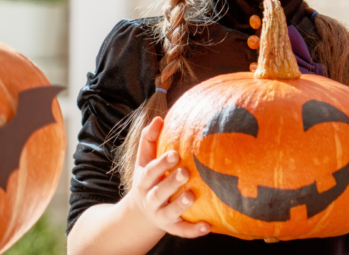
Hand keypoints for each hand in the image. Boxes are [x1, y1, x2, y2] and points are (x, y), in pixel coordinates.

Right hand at [125, 117, 209, 237]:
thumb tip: (158, 118)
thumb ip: (149, 140)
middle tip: (185, 172)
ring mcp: (161, 215)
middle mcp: (151, 199)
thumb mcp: (144, 161)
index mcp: (145, 181)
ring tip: (192, 196)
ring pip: (170, 212)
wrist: (140, 214)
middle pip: (159, 192)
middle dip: (171, 183)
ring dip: (180, 205)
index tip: (175, 153)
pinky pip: (183, 231)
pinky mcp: (172, 228)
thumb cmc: (149, 179)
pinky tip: (208, 226)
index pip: (151, 171)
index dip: (162, 163)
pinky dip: (194, 230)